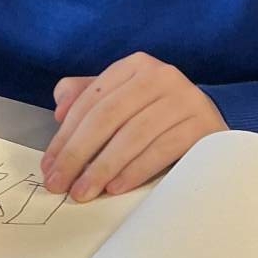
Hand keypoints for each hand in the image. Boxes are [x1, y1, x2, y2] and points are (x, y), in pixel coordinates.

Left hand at [41, 53, 225, 200]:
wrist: (209, 122)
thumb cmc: (156, 115)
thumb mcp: (122, 100)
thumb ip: (86, 98)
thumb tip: (59, 112)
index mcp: (136, 66)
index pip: (91, 101)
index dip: (65, 136)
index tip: (49, 166)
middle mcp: (161, 76)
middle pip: (108, 117)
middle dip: (78, 154)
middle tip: (60, 183)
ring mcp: (185, 99)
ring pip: (133, 136)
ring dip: (103, 168)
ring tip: (83, 191)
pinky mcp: (202, 125)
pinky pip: (162, 150)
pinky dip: (135, 171)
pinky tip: (116, 187)